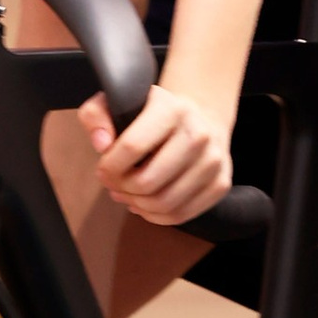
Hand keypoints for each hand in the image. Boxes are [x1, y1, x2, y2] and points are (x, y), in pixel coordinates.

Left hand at [79, 78, 231, 225]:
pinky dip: (156, 216)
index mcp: (172, 110)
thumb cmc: (154, 114)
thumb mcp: (122, 101)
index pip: (132, 146)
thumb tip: (102, 144)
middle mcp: (198, 134)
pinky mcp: (220, 184)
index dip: (109, 166)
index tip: (103, 169)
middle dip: (121, 189)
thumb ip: (97, 115)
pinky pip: (180, 214)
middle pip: (147, 182)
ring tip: (127, 194)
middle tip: (114, 184)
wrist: (201, 118)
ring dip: (136, 204)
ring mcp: (213, 161)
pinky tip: (145, 204)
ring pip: (163, 203)